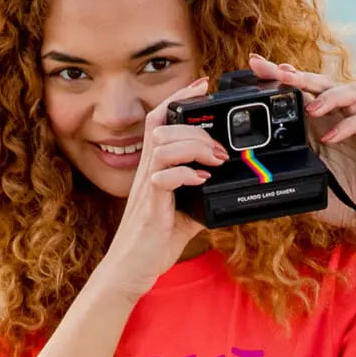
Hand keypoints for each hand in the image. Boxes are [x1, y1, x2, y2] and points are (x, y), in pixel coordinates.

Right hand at [96, 77, 229, 299]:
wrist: (131, 270)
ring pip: (163, 145)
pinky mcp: (150, 207)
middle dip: (194, 127)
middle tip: (219, 147)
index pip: (158, 122)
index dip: (177, 99)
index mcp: (153, 170)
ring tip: (214, 162)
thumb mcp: (185, 216)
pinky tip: (200, 181)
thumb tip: (224, 190)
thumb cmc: (152, 243)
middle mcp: (146, 173)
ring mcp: (146, 188)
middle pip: (161, 126)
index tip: (202, 86)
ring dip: (194, 147)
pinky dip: (185, 174)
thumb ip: (200, 198)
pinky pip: (163, 177)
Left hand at [249, 53, 355, 237]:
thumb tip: (253, 166)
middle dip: (299, 76)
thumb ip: (284, 167)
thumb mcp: (302, 181)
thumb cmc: (337, 200)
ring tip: (310, 109)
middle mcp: (337, 120)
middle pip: (321, 84)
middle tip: (280, 74)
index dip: (279, 76)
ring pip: (347, 93)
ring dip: (326, 96)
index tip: (256, 65)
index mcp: (317, 126)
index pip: (299, 92)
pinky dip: (346, 126)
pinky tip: (330, 138)